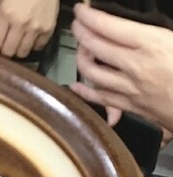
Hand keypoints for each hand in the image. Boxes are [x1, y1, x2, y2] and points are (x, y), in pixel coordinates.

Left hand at [0, 0, 58, 57]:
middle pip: (8, 52)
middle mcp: (21, 24)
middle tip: (3, 46)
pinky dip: (32, 45)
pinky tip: (29, 37)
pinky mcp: (49, 28)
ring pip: (23, 53)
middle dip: (3, 52)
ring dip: (17, 50)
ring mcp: (37, 27)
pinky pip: (38, 47)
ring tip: (16, 41)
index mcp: (6, 15)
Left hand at [70, 4, 172, 133]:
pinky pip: (100, 98)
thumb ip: (160, 30)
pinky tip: (75, 86)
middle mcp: (135, 66)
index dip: (89, 17)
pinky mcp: (132, 106)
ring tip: (81, 48)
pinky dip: (85, 92)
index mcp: (152, 44)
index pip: (109, 27)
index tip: (80, 10)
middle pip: (95, 48)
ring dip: (81, 59)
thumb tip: (138, 26)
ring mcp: (130, 88)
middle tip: (77, 25)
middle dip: (81, 34)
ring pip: (92, 73)